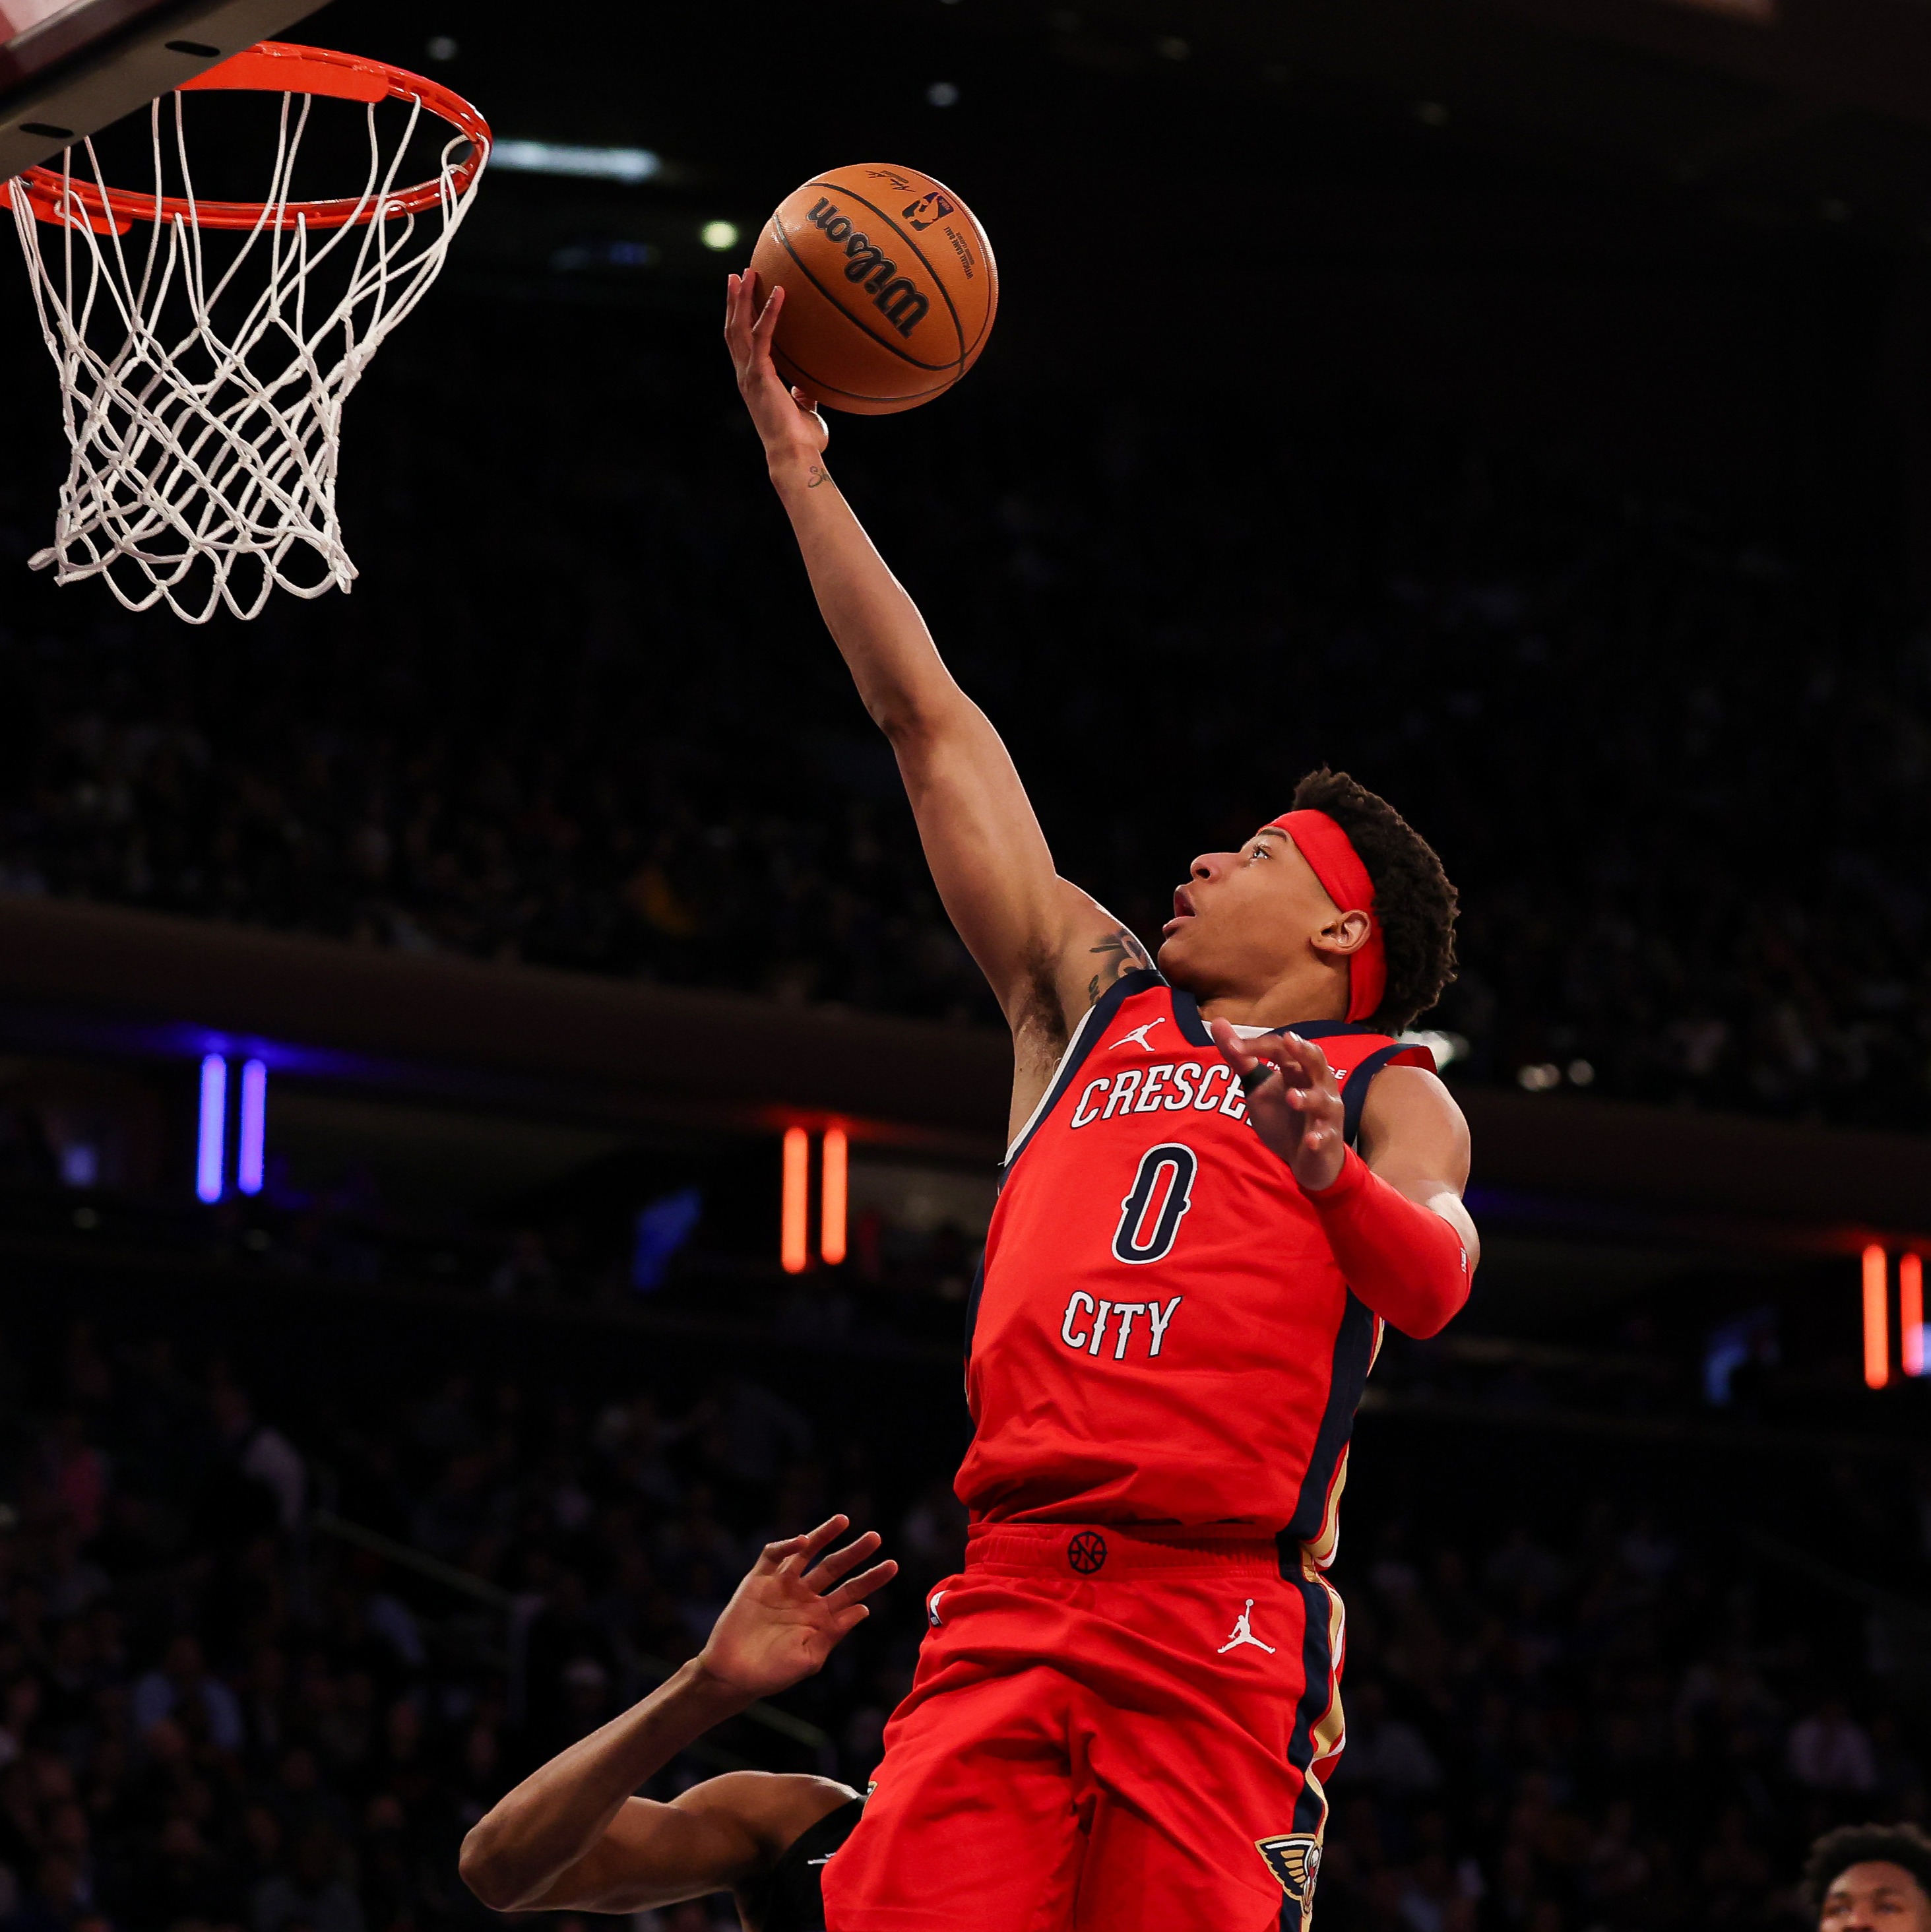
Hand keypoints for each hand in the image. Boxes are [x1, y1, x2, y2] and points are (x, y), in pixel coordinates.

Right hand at [694, 1516, 895, 1702]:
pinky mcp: (758, 1580)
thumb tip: (863, 1609)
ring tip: (844, 1521)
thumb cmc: (772, 1675)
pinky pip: (775, 1556)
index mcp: (821, 1617)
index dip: (872, 1579)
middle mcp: (804, 1597)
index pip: (852, 1592)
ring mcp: (782, 1586)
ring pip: (807, 1554)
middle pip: (835, 1568)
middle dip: (855, 1552)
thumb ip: (834, 1632)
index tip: (893, 1565)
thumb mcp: (809, 1658)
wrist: (732, 1676)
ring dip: (824, 1536)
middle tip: (876, 1537)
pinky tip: (804, 1541)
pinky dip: (789, 1546)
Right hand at [723, 270, 830, 479]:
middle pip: (733, 330)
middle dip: (734, 301)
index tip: (743, 296)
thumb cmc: (803, 441)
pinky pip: (763, 337)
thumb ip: (804, 395)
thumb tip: (810, 386)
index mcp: (754, 381)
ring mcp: (750, 375)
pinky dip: (770, 313)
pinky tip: (779, 293)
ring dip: (742, 299)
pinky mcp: (760, 376)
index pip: (742, 344)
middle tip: (738, 274)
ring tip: (746, 272)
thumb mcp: (805, 411)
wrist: (795, 456)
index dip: (740, 319)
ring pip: (739, 328)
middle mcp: (746, 375)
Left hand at [1209, 1020, 1346, 1191]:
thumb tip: (1218, 1022)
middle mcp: (1317, 1085)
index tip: (1233, 1046)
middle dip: (1303, 1050)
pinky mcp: (1328, 1138)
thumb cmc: (1284, 1115)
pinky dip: (1319, 1137)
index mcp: (1298, 1069)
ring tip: (1292, 1098)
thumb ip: (1240, 1058)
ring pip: (1323, 1100)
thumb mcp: (1257, 1086)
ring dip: (1308, 1098)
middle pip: (1316, 1061)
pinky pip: (1326, 1136)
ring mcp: (1325, 1112)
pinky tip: (1310, 1140)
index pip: (1281, 1049)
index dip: (1258, 1045)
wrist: (1306, 1157)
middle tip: (1289, 1041)